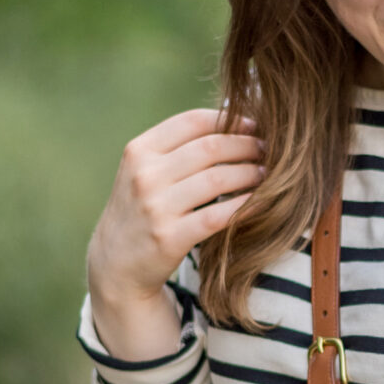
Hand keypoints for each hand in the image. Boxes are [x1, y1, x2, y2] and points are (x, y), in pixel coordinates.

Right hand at [85, 108, 261, 359]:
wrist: (115, 264)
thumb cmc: (140, 209)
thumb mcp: (142, 170)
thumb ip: (175, 147)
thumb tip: (231, 119)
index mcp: (139, 150)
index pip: (193, 121)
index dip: (229, 120)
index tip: (254, 126)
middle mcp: (145, 175)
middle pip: (210, 148)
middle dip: (246, 145)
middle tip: (267, 150)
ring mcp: (156, 207)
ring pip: (219, 179)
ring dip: (250, 174)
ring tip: (266, 174)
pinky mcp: (170, 238)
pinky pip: (219, 215)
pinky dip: (245, 205)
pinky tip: (260, 201)